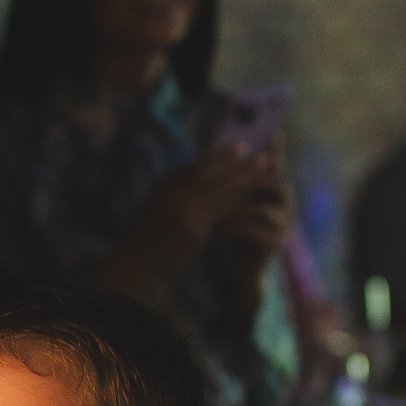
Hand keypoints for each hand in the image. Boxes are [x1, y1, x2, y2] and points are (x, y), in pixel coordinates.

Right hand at [105, 146, 279, 295]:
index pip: (202, 164)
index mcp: (169, 184)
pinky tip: (258, 207)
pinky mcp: (196, 232)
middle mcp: (178, 194)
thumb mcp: (157, 202)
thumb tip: (201, 172)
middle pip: (218, 174)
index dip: (224, 155)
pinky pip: (224, 218)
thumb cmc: (147, 231)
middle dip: (243, 165)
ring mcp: (187, 213)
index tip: (243, 147)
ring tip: (268, 177)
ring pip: (226, 194)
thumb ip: (178, 188)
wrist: (136, 259)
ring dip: (250, 184)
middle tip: (266, 156)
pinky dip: (242, 210)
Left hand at [204, 148, 291, 325]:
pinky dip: (239, 226)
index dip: (278, 151)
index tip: (276, 133)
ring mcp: (283, 224)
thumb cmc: (236, 227)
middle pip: (278, 183)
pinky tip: (222, 226)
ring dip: (241, 204)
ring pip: (265, 207)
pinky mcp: (275, 243)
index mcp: (275, 191)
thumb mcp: (236, 201)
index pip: (277, 166)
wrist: (242, 264)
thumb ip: (236, 181)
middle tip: (239, 173)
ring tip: (220, 204)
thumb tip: (220, 151)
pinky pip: (258, 231)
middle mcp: (284, 205)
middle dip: (258, 177)